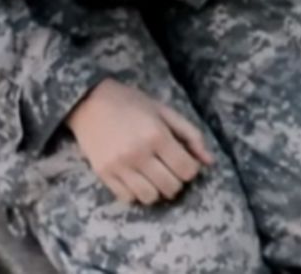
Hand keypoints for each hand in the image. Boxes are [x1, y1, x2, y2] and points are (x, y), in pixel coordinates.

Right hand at [66, 79, 213, 204]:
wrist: (90, 101)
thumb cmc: (132, 103)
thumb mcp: (166, 112)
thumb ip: (191, 135)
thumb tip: (209, 161)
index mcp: (157, 135)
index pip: (186, 170)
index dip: (192, 169)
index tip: (186, 162)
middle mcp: (138, 154)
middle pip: (171, 187)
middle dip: (177, 181)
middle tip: (171, 169)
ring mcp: (118, 166)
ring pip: (150, 197)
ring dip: (158, 190)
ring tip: (155, 176)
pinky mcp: (103, 174)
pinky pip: (127, 198)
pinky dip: (137, 193)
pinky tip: (138, 178)